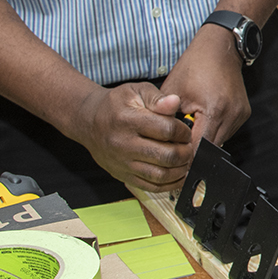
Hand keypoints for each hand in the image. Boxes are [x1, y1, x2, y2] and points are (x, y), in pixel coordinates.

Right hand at [71, 80, 194, 189]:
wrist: (89, 121)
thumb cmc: (116, 105)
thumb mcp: (135, 91)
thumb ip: (157, 98)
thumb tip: (175, 102)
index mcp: (129, 120)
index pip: (167, 130)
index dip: (183, 132)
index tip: (185, 131)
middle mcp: (124, 144)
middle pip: (166, 156)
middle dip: (185, 152)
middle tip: (188, 147)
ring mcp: (123, 163)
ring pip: (160, 175)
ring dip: (179, 170)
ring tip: (184, 160)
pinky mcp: (122, 175)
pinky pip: (150, 187)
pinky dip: (168, 184)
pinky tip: (176, 175)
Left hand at [163, 24, 252, 145]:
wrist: (219, 47)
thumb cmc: (195, 65)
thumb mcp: (173, 91)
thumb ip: (165, 117)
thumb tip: (159, 141)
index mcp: (214, 109)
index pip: (199, 147)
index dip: (184, 155)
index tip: (172, 158)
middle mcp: (231, 115)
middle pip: (210, 148)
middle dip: (193, 149)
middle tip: (177, 147)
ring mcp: (240, 115)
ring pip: (219, 142)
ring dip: (204, 140)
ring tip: (190, 129)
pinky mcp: (243, 114)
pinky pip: (226, 132)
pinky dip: (213, 131)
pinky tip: (203, 120)